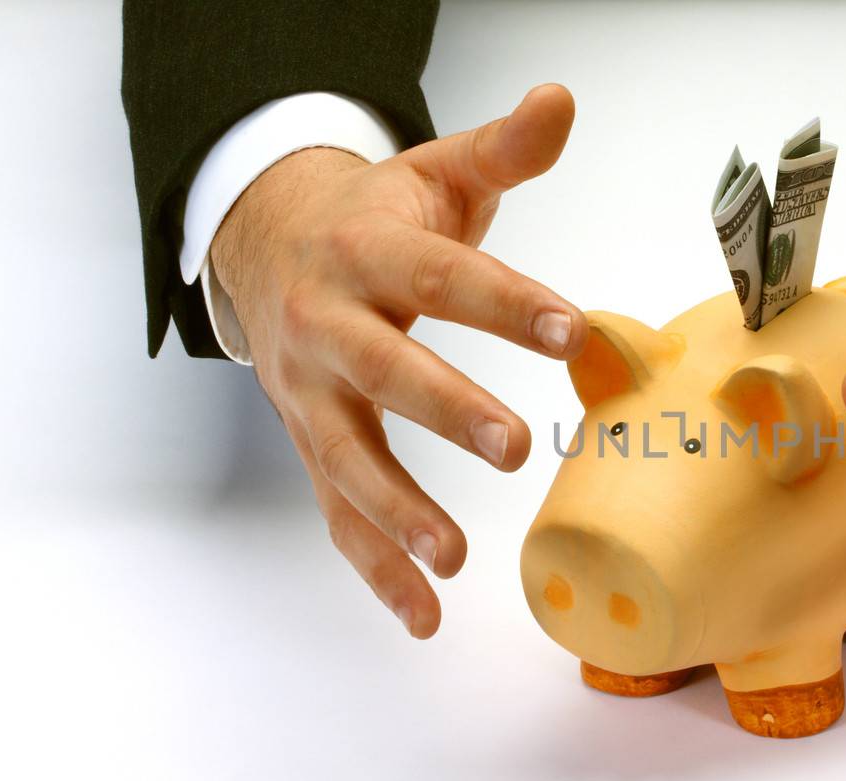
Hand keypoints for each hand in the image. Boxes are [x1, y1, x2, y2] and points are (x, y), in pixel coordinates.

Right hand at [210, 84, 585, 638]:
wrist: (271, 245)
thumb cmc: (378, 215)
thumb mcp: (438, 172)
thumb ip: (504, 148)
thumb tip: (561, 101)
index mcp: (370, 249)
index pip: (446, 276)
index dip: (508, 303)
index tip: (574, 330)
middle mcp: (330, 322)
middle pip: (387, 370)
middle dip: (445, 408)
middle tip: (511, 444)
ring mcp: (313, 392)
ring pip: (349, 456)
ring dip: (397, 509)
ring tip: (454, 555)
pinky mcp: (312, 441)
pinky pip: (338, 511)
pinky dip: (376, 566)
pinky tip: (423, 614)